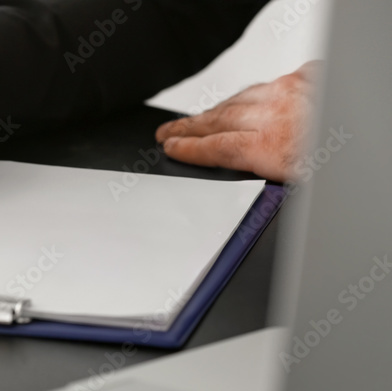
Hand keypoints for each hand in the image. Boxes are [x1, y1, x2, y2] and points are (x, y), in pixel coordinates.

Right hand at [155, 62, 319, 181]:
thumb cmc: (348, 162)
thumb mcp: (305, 186)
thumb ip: (268, 180)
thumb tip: (245, 177)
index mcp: (274, 147)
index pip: (218, 148)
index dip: (189, 149)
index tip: (170, 147)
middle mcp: (279, 113)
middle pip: (222, 119)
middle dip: (190, 126)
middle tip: (169, 131)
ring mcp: (297, 90)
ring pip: (246, 97)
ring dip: (220, 108)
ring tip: (202, 117)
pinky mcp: (315, 77)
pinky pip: (277, 81)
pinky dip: (261, 91)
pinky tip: (255, 97)